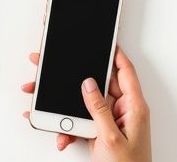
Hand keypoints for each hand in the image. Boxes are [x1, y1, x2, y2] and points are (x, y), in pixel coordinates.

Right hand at [22, 47, 151, 161]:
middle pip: (98, 85)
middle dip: (75, 77)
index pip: (126, 73)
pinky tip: (57, 132)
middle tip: (56, 64)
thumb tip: (88, 84)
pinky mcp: (100, 132)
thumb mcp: (111, 137)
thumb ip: (99, 108)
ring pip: (84, 103)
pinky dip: (67, 126)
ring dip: (65, 104)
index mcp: (134, 108)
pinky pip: (80, 121)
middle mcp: (123, 112)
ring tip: (42, 96)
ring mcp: (110, 122)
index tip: (104, 40)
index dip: (115, 54)